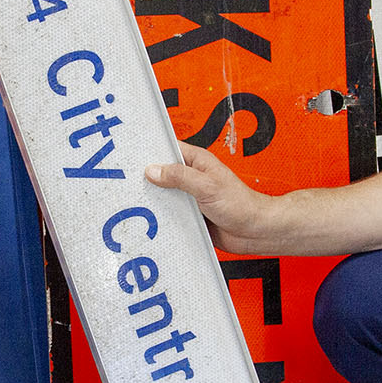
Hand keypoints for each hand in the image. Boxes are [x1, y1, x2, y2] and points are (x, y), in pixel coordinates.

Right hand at [145, 143, 281, 253]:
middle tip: (127, 182)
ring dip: (154, 201)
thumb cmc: (241, 204)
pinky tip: (151, 221)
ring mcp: (190, 197)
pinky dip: (162, 218)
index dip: (151, 151)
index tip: (132, 155)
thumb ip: (180, 177)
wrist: (254, 232)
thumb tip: (154, 170)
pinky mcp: (189, 216)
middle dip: (147, 179)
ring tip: (135, 202)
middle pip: (162, 174)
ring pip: (164, 196)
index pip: (168, 150)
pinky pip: (170, 214)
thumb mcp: (207, 186)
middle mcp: (192, 178)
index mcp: (198, 162)